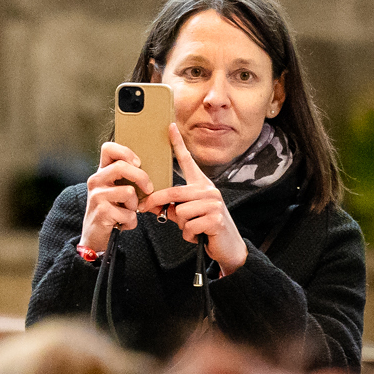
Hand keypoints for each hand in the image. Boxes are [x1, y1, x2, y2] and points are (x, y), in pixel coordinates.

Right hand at [79, 142, 156, 256]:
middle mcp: (96, 181)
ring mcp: (97, 196)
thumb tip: (151, 169)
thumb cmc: (110, 212)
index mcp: (101, 173)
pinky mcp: (101, 212)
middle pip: (122, 167)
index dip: (125, 152)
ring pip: (128, 192)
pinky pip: (128, 213)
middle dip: (141, 177)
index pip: (108, 148)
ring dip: (135, 205)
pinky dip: (131, 221)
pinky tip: (122, 223)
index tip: (138, 163)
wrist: (94, 236)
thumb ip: (126, 178)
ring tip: (127, 212)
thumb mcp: (115, 191)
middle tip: (149, 189)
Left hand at [141, 123, 246, 271]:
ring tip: (193, 228)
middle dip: (156, 202)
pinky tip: (199, 235)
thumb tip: (150, 204)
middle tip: (145, 209)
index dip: (178, 144)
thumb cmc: (206, 229)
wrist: (228, 246)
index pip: (188, 161)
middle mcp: (209, 190)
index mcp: (202, 185)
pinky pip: (189, 225)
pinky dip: (189, 235)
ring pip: (181, 212)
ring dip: (181, 225)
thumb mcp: (187, 215)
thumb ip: (171, 207)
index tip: (170, 127)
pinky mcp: (216, 219)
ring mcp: (214, 204)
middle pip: (175, 192)